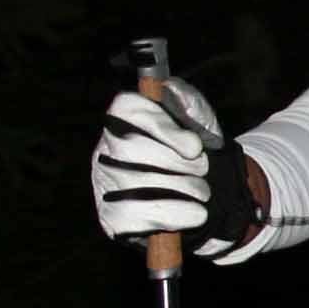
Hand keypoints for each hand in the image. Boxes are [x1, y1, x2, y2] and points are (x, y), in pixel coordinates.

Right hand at [91, 77, 254, 252]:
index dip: (160, 127)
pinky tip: (195, 214)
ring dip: (180, 189)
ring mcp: (105, 184)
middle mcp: (105, 149)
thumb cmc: (193, 152)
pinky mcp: (112, 218)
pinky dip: (174, 215)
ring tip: (203, 191)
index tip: (194, 146)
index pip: (125, 110)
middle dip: (173, 161)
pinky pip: (135, 216)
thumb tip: (170, 89)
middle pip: (129, 149)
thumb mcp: (199, 122)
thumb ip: (189, 102)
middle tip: (203, 170)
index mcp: (123, 119)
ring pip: (133, 183)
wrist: (201, 196)